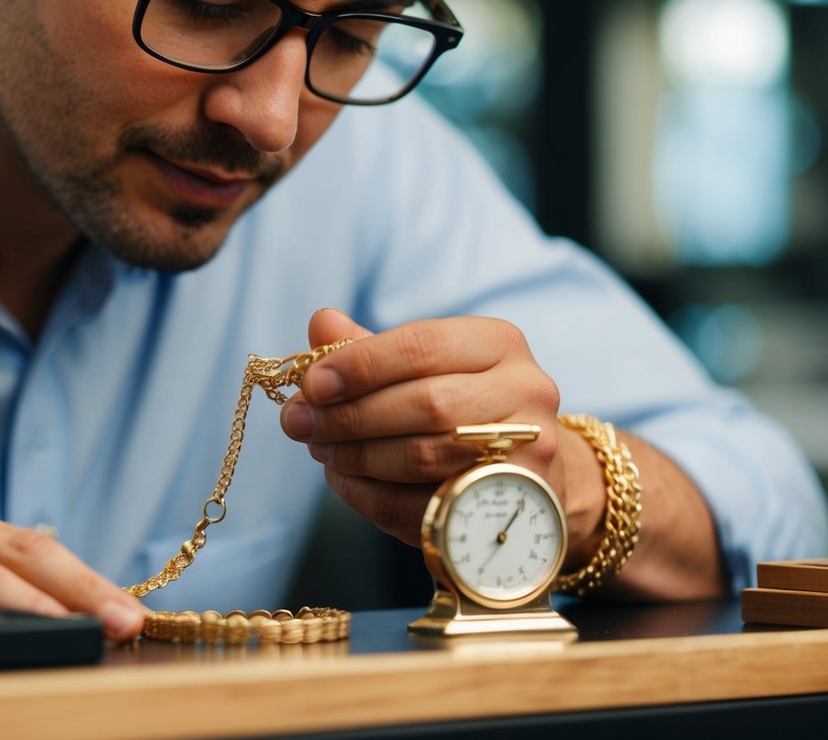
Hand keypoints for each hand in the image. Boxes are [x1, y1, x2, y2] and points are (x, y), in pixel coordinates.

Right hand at [0, 506, 147, 640]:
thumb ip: (24, 593)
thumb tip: (111, 621)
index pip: (36, 548)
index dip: (90, 581)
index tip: (134, 616)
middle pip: (14, 559)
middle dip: (78, 593)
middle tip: (122, 625)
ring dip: (35, 614)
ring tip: (77, 633)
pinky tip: (7, 660)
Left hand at [280, 308, 585, 548]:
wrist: (531, 474)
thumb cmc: (463, 408)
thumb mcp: (424, 367)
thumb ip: (371, 347)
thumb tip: (321, 323)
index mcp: (498, 344)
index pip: (421, 345)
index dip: (359, 364)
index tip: (310, 384)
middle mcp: (526, 392)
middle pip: (425, 404)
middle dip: (349, 416)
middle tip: (298, 423)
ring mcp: (527, 453)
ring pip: (424, 457)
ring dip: (355, 455)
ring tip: (318, 448)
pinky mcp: (511, 507)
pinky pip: (423, 505)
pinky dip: (369, 495)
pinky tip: (343, 480)